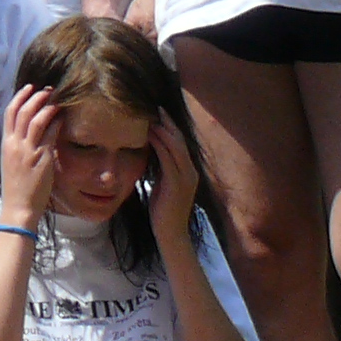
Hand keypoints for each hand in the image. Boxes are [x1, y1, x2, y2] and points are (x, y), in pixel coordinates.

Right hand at [0, 85, 60, 224]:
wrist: (19, 207)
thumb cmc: (17, 187)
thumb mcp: (12, 162)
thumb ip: (18, 146)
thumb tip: (29, 133)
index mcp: (6, 144)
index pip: (10, 113)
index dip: (19, 97)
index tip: (29, 88)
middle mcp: (15, 144)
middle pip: (23, 111)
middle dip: (35, 96)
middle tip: (48, 89)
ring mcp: (28, 150)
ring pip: (36, 119)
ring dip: (47, 105)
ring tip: (57, 99)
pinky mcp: (41, 158)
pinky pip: (49, 135)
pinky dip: (56, 123)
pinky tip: (62, 118)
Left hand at [145, 116, 203, 256]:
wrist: (170, 234)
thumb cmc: (163, 210)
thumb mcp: (163, 184)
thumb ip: (162, 169)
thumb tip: (151, 153)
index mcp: (188, 171)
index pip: (180, 142)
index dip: (170, 126)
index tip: (158, 112)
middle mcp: (190, 171)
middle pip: (180, 139)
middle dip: (168, 122)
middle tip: (155, 106)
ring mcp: (186, 177)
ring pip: (176, 146)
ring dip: (163, 129)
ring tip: (150, 116)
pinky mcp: (177, 184)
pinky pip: (168, 158)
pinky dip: (159, 144)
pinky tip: (149, 134)